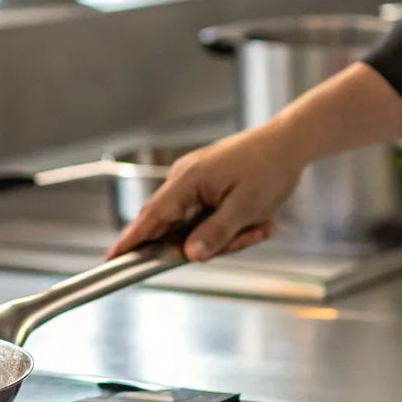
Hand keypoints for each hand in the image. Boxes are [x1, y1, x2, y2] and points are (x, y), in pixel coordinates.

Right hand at [108, 126, 304, 261]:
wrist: (288, 143)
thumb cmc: (269, 168)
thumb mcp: (246, 207)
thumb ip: (216, 233)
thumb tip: (190, 255)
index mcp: (188, 181)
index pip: (151, 217)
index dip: (131, 240)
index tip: (112, 259)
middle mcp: (184, 180)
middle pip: (176, 228)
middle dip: (210, 243)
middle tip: (248, 234)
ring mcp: (194, 182)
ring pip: (196, 227)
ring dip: (227, 234)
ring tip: (259, 223)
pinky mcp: (206, 186)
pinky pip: (208, 218)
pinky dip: (231, 225)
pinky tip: (256, 219)